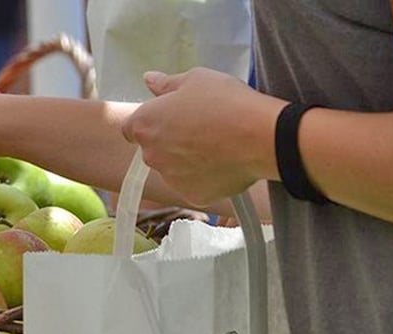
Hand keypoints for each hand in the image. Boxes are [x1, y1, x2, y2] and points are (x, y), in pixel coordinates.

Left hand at [122, 68, 284, 205]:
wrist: (260, 137)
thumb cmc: (226, 103)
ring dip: (185, 160)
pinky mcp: (191, 195)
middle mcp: (150, 155)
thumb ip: (166, 83)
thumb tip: (148, 79)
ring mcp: (170, 178)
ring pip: (172, 169)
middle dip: (169, 141)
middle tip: (200, 128)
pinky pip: (193, 185)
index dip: (151, 122)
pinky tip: (223, 162)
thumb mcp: (195, 79)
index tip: (170, 118)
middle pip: (153, 149)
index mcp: (144, 124)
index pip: (132, 128)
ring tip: (215, 145)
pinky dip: (203, 177)